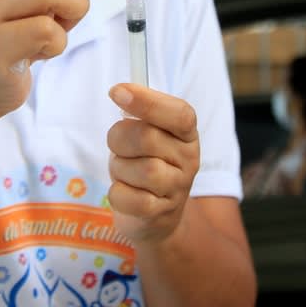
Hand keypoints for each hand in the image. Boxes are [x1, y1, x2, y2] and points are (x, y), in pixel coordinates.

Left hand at [106, 84, 199, 243]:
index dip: (148, 101)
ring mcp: (178, 189)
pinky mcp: (161, 214)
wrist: (154, 215)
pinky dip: (117, 193)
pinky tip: (124, 191)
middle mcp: (189, 159)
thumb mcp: (147, 133)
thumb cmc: (145, 162)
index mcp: (186, 134)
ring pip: (141, 170)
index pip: (179, 114)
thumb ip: (139, 111)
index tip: (116, 91)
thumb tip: (121, 91)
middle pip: (147, 137)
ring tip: (123, 171)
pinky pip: (129, 197)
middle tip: (117, 145)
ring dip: (119, 168)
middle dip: (119, 138)